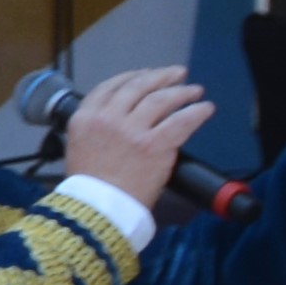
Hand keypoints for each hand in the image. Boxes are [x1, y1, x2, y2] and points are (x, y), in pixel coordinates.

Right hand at [53, 65, 213, 211]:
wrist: (96, 210)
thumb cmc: (88, 186)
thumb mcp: (79, 146)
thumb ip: (98, 127)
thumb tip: (125, 116)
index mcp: (85, 118)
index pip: (111, 86)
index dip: (133, 76)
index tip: (148, 74)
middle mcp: (107, 118)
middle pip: (139, 86)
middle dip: (162, 77)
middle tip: (178, 74)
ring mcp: (132, 130)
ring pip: (162, 99)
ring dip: (182, 92)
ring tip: (195, 91)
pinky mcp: (155, 145)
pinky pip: (181, 120)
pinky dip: (197, 112)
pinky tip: (205, 109)